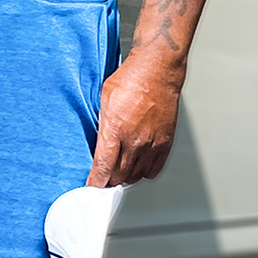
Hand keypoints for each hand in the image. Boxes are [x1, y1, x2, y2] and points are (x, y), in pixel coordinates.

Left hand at [87, 52, 181, 186]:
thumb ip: (103, 126)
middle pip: (119, 176)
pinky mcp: (165, 143)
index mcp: (116, 130)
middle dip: (108, 180)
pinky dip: (144, 172)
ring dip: (125, 177)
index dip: (96, 181)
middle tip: (103, 179)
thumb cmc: (131, 79)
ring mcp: (152, 144)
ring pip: (136, 175)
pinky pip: (154, 169)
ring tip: (119, 172)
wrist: (157, 71)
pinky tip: (138, 166)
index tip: (92, 185)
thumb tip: (100, 143)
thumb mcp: (104, 101)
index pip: (103, 167)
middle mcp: (135, 141)